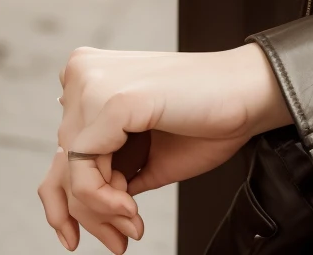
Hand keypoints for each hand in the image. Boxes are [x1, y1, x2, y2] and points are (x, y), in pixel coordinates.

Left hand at [38, 43, 286, 252]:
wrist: (251, 95)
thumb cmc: (206, 119)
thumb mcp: (141, 152)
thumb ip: (104, 169)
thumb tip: (74, 210)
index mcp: (92, 79)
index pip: (61, 151)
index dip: (74, 201)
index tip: (104, 230)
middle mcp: (85, 75)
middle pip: (63, 167)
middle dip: (93, 212)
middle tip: (122, 238)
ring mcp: (96, 84)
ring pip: (70, 175)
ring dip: (101, 212)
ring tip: (132, 225)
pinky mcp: (113, 101)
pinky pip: (83, 174)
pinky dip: (104, 203)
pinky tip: (131, 210)